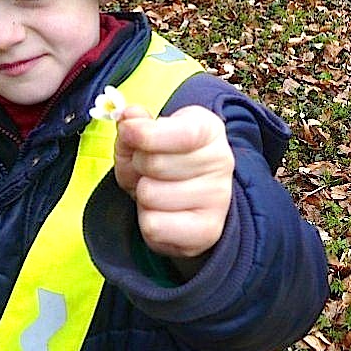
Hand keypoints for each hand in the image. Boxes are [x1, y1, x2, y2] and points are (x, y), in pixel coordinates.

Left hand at [114, 105, 233, 259]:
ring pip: (150, 195)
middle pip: (155, 163)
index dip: (146, 135)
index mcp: (209, 129)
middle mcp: (221, 161)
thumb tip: (128, 118)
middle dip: (139, 167)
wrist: (192, 200)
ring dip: (143, 196)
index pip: (182, 134)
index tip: (129, 133)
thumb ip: (135, 125)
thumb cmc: (166, 163)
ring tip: (158, 193)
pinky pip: (154, 225)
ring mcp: (218, 198)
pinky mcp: (208, 231)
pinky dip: (148, 221)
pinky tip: (163, 213)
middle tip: (150, 171)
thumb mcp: (146, 138)